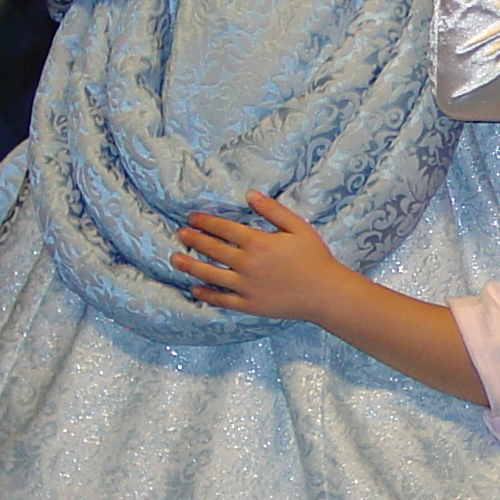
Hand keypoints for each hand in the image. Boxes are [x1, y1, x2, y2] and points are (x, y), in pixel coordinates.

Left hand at [172, 192, 349, 320]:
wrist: (325, 293)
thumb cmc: (314, 257)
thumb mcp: (298, 227)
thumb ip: (272, 210)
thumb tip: (249, 194)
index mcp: (257, 242)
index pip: (223, 229)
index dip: (205, 222)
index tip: (191, 218)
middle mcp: (246, 264)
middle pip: (213, 249)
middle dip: (193, 240)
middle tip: (180, 234)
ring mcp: (245, 286)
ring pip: (210, 274)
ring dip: (190, 266)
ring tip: (175, 259)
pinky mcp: (249, 305)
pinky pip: (222, 300)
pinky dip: (207, 295)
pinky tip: (195, 289)